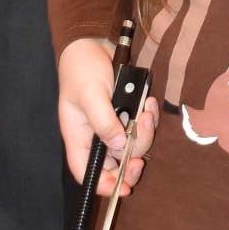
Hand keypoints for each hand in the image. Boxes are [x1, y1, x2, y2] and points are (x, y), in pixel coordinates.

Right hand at [58, 38, 157, 195]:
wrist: (94, 42)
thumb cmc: (83, 68)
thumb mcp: (91, 94)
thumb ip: (104, 121)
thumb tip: (119, 147)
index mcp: (79, 137)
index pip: (87, 172)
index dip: (103, 185)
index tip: (124, 187)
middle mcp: (96, 136)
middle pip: (116, 162)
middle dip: (133, 155)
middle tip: (142, 140)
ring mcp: (113, 125)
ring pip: (134, 144)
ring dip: (144, 131)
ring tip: (146, 109)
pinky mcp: (127, 114)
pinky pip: (142, 126)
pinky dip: (149, 117)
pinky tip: (148, 102)